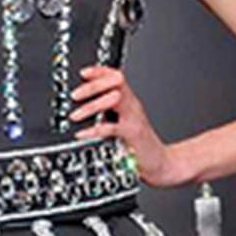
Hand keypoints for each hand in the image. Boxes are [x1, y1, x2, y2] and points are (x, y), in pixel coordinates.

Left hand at [70, 66, 178, 187]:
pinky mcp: (133, 135)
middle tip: (75, 95)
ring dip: (91, 106)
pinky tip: (82, 134)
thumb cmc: (140, 146)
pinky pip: (112, 128)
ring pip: (114, 100)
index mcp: (130, 102)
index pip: (117, 77)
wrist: (160, 164)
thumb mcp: (124, 125)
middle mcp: (133, 107)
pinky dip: (94, 130)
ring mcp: (134, 119)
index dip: (100, 72)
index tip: (84, 73)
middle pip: (115, 84)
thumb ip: (110, 115)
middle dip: (92, 87)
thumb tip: (85, 109)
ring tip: (75, 115)